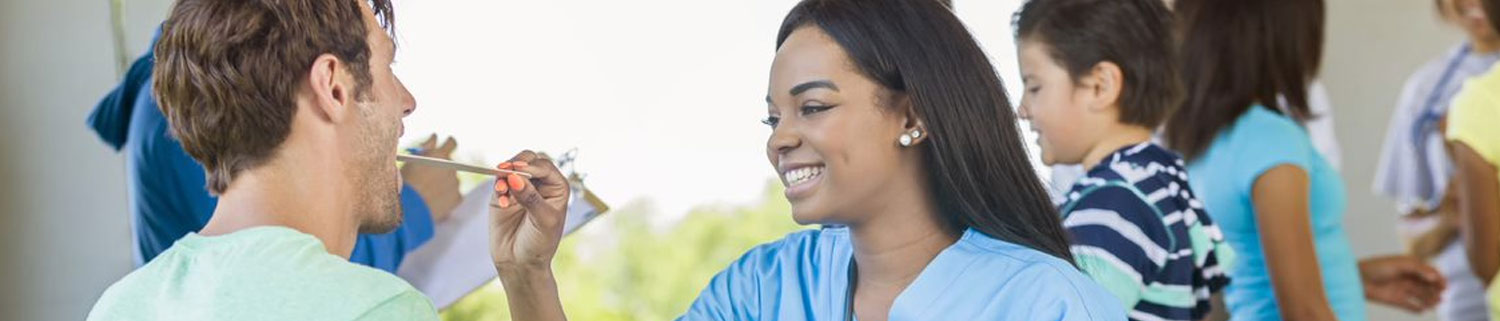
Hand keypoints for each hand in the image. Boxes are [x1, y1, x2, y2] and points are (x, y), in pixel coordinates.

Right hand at [401, 134, 461, 221]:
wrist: (408, 209)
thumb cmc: (405, 182)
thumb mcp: (412, 160)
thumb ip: (426, 146)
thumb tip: (435, 136)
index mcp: (439, 154)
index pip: (451, 142)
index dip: (448, 144)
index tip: (445, 147)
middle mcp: (451, 167)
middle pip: (451, 163)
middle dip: (442, 166)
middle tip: (430, 173)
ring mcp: (456, 182)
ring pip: (452, 179)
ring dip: (444, 181)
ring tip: (426, 190)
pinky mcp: (458, 197)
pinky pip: (454, 194)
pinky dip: (446, 196)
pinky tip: (433, 200)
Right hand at [489, 150, 570, 271]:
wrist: (520, 263)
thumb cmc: (539, 244)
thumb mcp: (543, 221)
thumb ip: (530, 198)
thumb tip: (515, 177)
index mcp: (557, 188)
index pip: (544, 167)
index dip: (531, 166)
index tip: (518, 170)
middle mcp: (540, 184)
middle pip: (528, 160)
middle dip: (516, 163)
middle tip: (505, 170)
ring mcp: (521, 188)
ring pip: (511, 167)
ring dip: (504, 174)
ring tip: (501, 191)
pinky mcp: (503, 195)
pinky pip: (498, 182)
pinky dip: (498, 187)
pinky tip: (502, 202)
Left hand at [1360, 255, 1445, 312]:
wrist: (1357, 278)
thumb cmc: (1378, 267)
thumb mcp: (1400, 264)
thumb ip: (1419, 268)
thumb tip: (1435, 276)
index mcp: (1410, 266)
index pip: (1430, 273)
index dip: (1439, 279)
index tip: (1444, 285)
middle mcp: (1408, 278)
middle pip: (1428, 285)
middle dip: (1436, 291)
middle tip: (1440, 296)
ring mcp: (1402, 289)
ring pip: (1422, 296)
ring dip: (1430, 300)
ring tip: (1434, 303)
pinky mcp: (1396, 300)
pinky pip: (1410, 306)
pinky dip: (1417, 309)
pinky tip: (1422, 310)